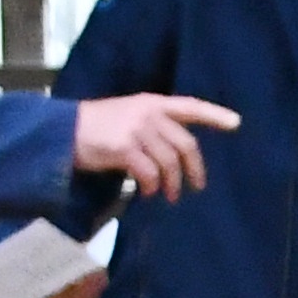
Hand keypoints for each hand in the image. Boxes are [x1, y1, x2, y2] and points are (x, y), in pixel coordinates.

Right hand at [72, 90, 236, 196]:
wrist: (61, 131)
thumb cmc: (96, 127)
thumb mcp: (128, 116)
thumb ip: (154, 127)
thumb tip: (178, 155)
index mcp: (151, 102)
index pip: (190, 106)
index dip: (215, 115)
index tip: (236, 123)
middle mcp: (147, 113)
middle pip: (185, 143)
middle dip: (195, 168)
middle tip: (197, 186)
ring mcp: (135, 129)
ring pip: (169, 161)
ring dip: (173, 183)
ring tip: (170, 195)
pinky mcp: (123, 147)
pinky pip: (149, 172)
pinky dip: (152, 186)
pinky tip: (147, 192)